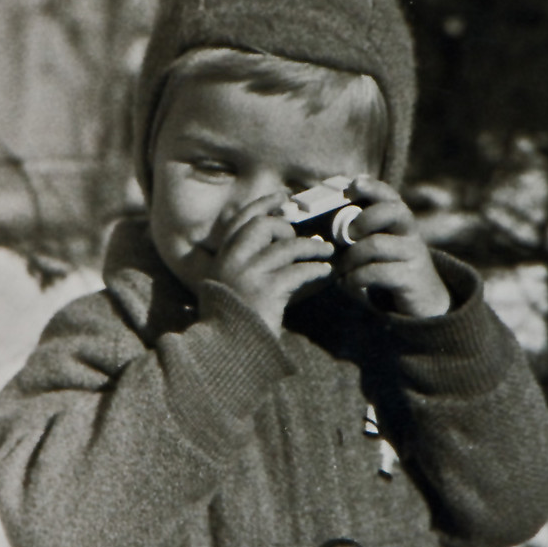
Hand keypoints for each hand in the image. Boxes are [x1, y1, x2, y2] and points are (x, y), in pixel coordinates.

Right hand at [209, 192, 334, 335]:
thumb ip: (244, 264)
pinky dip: (315, 270)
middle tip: (299, 236)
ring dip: (311, 247)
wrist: (227, 351)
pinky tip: (325, 272)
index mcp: (221, 258)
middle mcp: (231, 261)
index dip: (262, 203)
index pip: (239, 220)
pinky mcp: (266, 291)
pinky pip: (298, 271)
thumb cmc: (233, 321)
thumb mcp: (228, 286)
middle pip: (262, 225)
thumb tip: (279, 244)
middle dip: (285, 227)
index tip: (283, 196)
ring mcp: (248, 275)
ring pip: (285, 247)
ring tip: (326, 252)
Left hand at [335, 176, 450, 317]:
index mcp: (400, 222)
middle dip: (364, 219)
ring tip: (340, 271)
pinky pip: (377, 272)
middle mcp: (410, 233)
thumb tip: (323, 232)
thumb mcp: (377, 251)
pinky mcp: (411, 278)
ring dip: (350, 258)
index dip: (373, 187)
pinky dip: (355, 278)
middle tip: (348, 235)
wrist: (424, 305)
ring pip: (377, 244)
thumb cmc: (389, 272)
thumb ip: (359, 238)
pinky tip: (348, 284)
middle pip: (393, 210)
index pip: (390, 195)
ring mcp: (413, 255)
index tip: (353, 185)